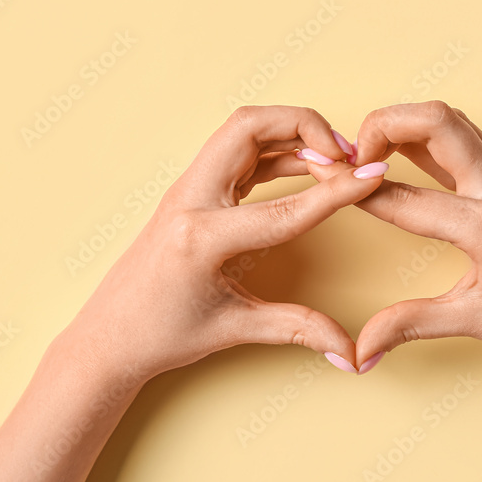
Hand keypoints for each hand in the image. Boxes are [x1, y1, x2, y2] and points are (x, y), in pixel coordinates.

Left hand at [54, 105, 388, 385]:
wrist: (109, 336)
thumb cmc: (161, 334)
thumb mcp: (234, 329)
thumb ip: (298, 330)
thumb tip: (349, 354)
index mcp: (202, 238)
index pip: (284, 207)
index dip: (336, 191)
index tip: (373, 176)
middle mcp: (190, 201)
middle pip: (249, 127)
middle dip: (305, 127)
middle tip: (347, 155)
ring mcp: (186, 190)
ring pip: (242, 131)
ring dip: (290, 134)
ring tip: (334, 161)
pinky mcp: (190, 191)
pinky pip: (237, 153)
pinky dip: (275, 151)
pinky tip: (306, 168)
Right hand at [304, 101, 481, 373]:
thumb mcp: (473, 322)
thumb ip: (410, 325)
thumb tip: (361, 350)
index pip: (407, 198)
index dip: (359, 190)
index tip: (326, 184)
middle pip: (436, 121)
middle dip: (383, 125)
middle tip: (352, 156)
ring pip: (452, 121)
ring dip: (406, 124)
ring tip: (370, 152)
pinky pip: (463, 140)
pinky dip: (426, 137)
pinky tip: (403, 155)